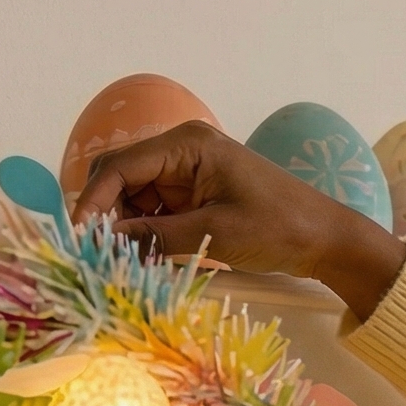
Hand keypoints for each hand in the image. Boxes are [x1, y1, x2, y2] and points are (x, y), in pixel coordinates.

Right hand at [73, 121, 405, 321]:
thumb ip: (159, 236)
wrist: (326, 238)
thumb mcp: (216, 234)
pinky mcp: (196, 195)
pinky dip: (146, 232)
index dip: (94, 200)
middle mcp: (183, 150)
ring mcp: (189, 172)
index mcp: (188, 144)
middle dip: (106, 212)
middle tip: (96, 253)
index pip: (122, 166)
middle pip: (122, 177)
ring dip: (125, 226)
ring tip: (119, 260)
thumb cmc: (279, 228)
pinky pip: (157, 210)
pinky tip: (141, 256)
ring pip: (136, 196)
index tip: (79, 235)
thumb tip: (111, 243)